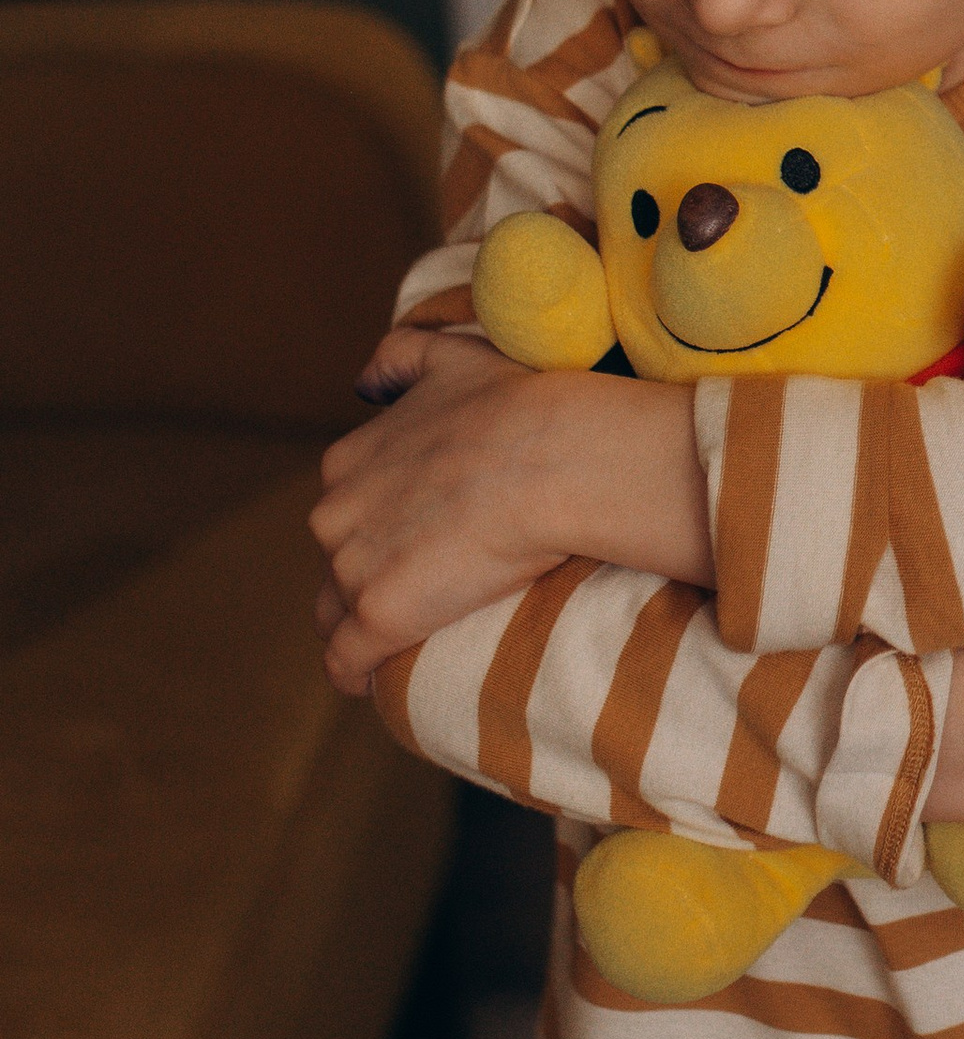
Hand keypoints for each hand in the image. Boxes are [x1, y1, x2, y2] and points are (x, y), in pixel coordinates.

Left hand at [312, 331, 571, 691]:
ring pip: (335, 614)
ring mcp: (353, 569)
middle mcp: (335, 514)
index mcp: (346, 462)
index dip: (377, 531)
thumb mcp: (448, 357)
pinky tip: (372, 681)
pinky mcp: (380, 616)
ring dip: (359, 628)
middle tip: (422, 587)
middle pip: (335, 564)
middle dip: (365, 579)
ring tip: (398, 641)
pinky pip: (346, 662)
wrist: (553, 457)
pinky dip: (354, 673)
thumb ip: (398, 358)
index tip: (415, 542)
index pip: (344, 513)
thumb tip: (364, 380)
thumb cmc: (516, 405)